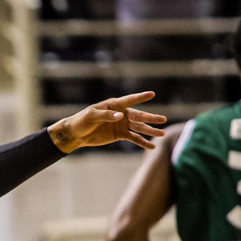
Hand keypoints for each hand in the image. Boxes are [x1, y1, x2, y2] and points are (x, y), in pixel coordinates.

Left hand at [50, 92, 167, 151]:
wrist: (77, 134)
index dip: (140, 97)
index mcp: (114, 105)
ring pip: (139, 127)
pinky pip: (134, 138)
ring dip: (150, 131)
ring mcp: (122, 124)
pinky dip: (142, 142)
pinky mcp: (121, 135)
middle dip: (150, 118)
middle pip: (138, 116)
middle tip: (163, 119)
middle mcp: (121, 113)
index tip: (152, 94)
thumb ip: (105, 115)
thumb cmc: (82, 121)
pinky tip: (151, 146)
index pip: (129, 100)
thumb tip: (120, 116)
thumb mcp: (91, 116)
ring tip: (162, 134)